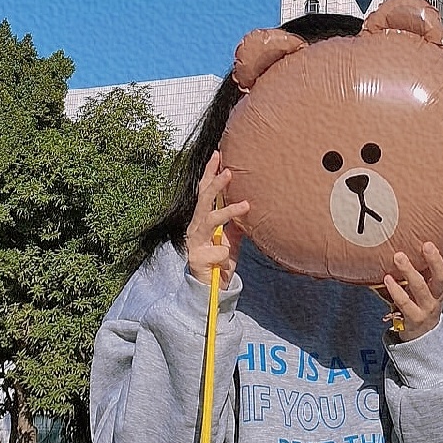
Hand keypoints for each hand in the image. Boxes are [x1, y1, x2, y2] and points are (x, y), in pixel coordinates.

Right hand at [185, 151, 249, 286]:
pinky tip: (227, 257)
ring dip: (227, 212)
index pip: (205, 191)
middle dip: (215, 185)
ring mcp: (194, 242)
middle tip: (229, 171)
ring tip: (245, 205)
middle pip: (203, 201)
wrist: (210, 289)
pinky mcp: (197, 259)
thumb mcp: (233, 238)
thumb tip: (248, 203)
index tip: (218, 154)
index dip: (210, 173)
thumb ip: (236, 222)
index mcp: (203, 219)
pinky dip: (223, 252)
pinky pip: (215, 251)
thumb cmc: (221, 259)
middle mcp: (196, 227)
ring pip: (209, 221)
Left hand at [380, 227, 442, 341]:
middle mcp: (438, 292)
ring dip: (410, 272)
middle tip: (427, 245)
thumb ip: (427, 262)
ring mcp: (428, 306)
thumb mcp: (429, 280)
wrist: (422, 335)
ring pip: (421, 288)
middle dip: (436, 260)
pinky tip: (387, 278)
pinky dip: (396, 290)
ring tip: (398, 256)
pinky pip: (405, 304)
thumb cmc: (422, 297)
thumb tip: (419, 230)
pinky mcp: (414, 318)